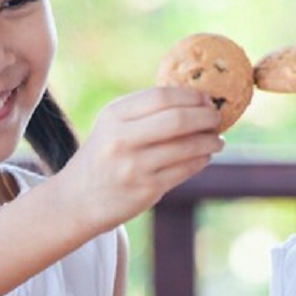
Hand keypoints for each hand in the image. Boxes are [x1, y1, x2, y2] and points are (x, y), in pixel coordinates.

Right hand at [60, 86, 223, 230]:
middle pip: (177, 120)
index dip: (190, 96)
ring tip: (217, 139)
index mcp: (114, 115)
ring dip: (210, 141)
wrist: (78, 199)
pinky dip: (202, 160)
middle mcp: (122, 139)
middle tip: (217, 117)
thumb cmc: (104, 154)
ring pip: (187, 147)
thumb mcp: (113, 124)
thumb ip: (146, 110)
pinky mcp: (146, 190)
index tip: (206, 98)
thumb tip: (196, 99)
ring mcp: (134, 167)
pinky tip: (205, 155)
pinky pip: (185, 170)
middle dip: (206, 116)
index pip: (161, 97)